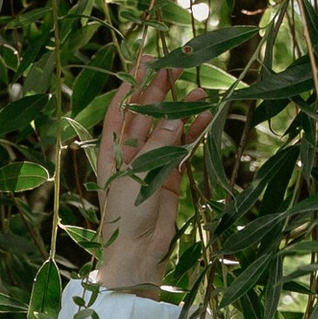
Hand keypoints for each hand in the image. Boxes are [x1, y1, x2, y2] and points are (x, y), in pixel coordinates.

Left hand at [93, 57, 206, 295]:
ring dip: (181, 110)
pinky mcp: (170, 178)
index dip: (132, 86)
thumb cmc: (126, 217)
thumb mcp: (137, 176)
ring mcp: (152, 165)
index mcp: (111, 151)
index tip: (145, 62)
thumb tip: (174, 117)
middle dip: (160, 90)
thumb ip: (157, 146)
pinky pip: (183, 149)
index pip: (120, 110)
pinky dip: (193, 133)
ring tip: (198, 88)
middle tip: (175, 64)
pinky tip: (206, 116)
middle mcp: (130, 154)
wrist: (138, 255)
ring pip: (168, 129)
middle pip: (146, 114)